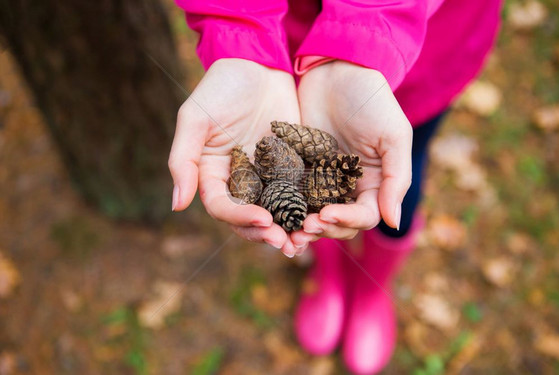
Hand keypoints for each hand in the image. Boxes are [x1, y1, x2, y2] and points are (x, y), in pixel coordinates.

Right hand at [168, 58, 301, 255]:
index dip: (240, 218)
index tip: (263, 219)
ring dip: (288, 228)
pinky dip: (307, 207)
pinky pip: (299, 192)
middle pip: (249, 217)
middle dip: (265, 232)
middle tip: (285, 243)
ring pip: (276, 211)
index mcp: (214, 174)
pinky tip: (320, 216)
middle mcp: (240, 180)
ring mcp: (267, 174)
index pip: (223, 207)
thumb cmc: (221, 87)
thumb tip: (177, 205)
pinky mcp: (291, 166)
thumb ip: (184, 161)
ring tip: (304, 239)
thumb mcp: (195, 119)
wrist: (258, 62)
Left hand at [291, 61, 412, 246]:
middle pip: (337, 224)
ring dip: (302, 226)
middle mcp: (346, 187)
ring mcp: (320, 179)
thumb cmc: (372, 101)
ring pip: (312, 215)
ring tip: (287, 231)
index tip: (327, 214)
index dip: (347, 221)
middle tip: (303, 227)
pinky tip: (273, 213)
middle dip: (322, 229)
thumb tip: (394, 223)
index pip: (363, 216)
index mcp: (372, 184)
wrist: (337, 70)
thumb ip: (396, 179)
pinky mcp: (297, 169)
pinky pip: (291, 195)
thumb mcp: (393, 136)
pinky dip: (285, 208)